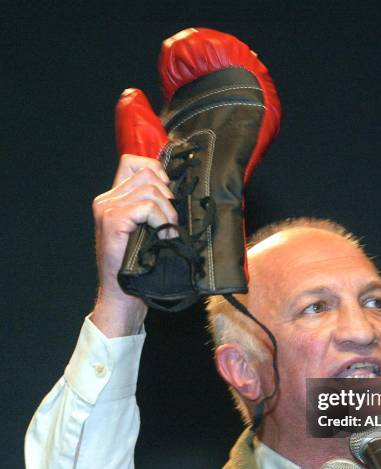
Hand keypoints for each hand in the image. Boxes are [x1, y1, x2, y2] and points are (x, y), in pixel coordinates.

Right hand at [90, 154, 176, 336]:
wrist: (122, 296)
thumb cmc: (138, 268)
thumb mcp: (147, 230)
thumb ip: (153, 208)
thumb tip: (178, 190)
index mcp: (113, 198)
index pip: (135, 163)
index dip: (157, 171)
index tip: (169, 195)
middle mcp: (106, 199)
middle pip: (147, 173)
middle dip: (168, 196)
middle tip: (171, 222)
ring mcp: (107, 208)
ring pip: (150, 188)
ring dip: (167, 211)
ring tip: (168, 232)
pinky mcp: (112, 220)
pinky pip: (146, 206)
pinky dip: (161, 220)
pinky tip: (163, 237)